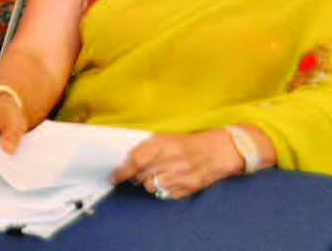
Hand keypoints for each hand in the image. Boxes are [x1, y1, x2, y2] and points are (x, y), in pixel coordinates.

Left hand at [110, 130, 239, 199]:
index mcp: (164, 143)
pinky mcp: (189, 188)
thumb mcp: (165, 138)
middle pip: (141, 176)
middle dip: (135, 176)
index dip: (122, 171)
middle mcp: (173, 159)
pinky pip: (165, 194)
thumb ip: (146, 148)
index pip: (136, 160)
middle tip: (139, 172)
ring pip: (151, 187)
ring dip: (149, 183)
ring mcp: (182, 175)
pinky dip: (162, 189)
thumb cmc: (187, 143)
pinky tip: (169, 180)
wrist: (218, 151)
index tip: (113, 177)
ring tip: (157, 174)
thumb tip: (127, 163)